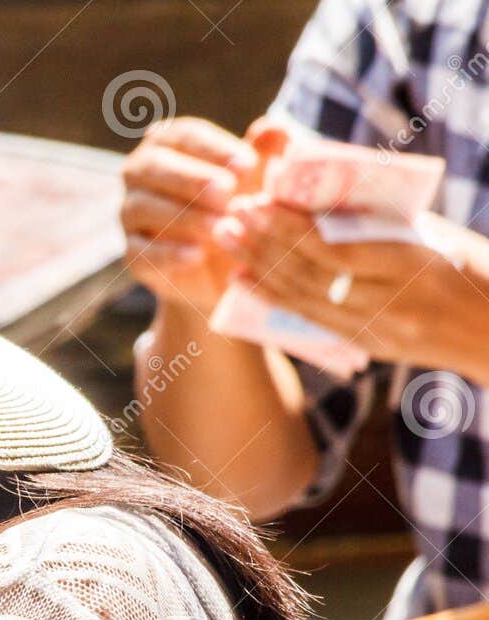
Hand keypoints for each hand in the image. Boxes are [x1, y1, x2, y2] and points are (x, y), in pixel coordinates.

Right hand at [121, 117, 257, 313]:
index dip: (214, 148)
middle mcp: (140, 174)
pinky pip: (141, 250)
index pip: (184, 135)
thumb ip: (265, 153)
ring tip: (219, 227)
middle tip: (227, 192)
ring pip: (142, 207)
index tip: (247, 165)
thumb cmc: (238, 205)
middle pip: (152, 167)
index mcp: (170, 144)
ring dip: (183, 216)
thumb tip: (275, 128)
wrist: (224, 267)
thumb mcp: (257, 179)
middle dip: (190, 178)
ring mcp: (130, 214)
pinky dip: (168, 253)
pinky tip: (198, 255)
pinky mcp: (132, 253)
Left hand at [215, 200, 488, 378]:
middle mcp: (390, 304)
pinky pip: (312, 321)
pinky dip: (276, 299)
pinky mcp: (369, 346)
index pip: (336, 250)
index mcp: (412, 266)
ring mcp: (378, 331)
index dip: (290, 229)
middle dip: (265, 245)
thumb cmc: (474, 267)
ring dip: (260, 270)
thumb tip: (320, 199)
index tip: (258, 202)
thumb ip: (379, 223)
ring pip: (305, 301)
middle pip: (312, 275)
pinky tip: (246, 281)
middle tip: (231, 216)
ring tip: (228, 241)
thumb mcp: (435, 236)